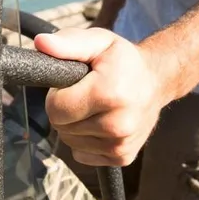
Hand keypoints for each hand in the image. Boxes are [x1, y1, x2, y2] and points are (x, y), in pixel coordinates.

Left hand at [34, 28, 169, 166]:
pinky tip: (101, 123)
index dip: (57, 95)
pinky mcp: (122, 157)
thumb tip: (41, 43)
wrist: (157, 82)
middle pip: (61, 127)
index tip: (73, 85)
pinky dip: (85, 140)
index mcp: (110, 94)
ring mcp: (121, 145)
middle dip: (65, 110)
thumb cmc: (123, 61)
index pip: (56, 109)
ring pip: (69, 142)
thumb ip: (68, 43)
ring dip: (75, 126)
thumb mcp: (98, 42)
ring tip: (94, 107)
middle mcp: (118, 125)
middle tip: (84, 94)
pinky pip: (82, 154)